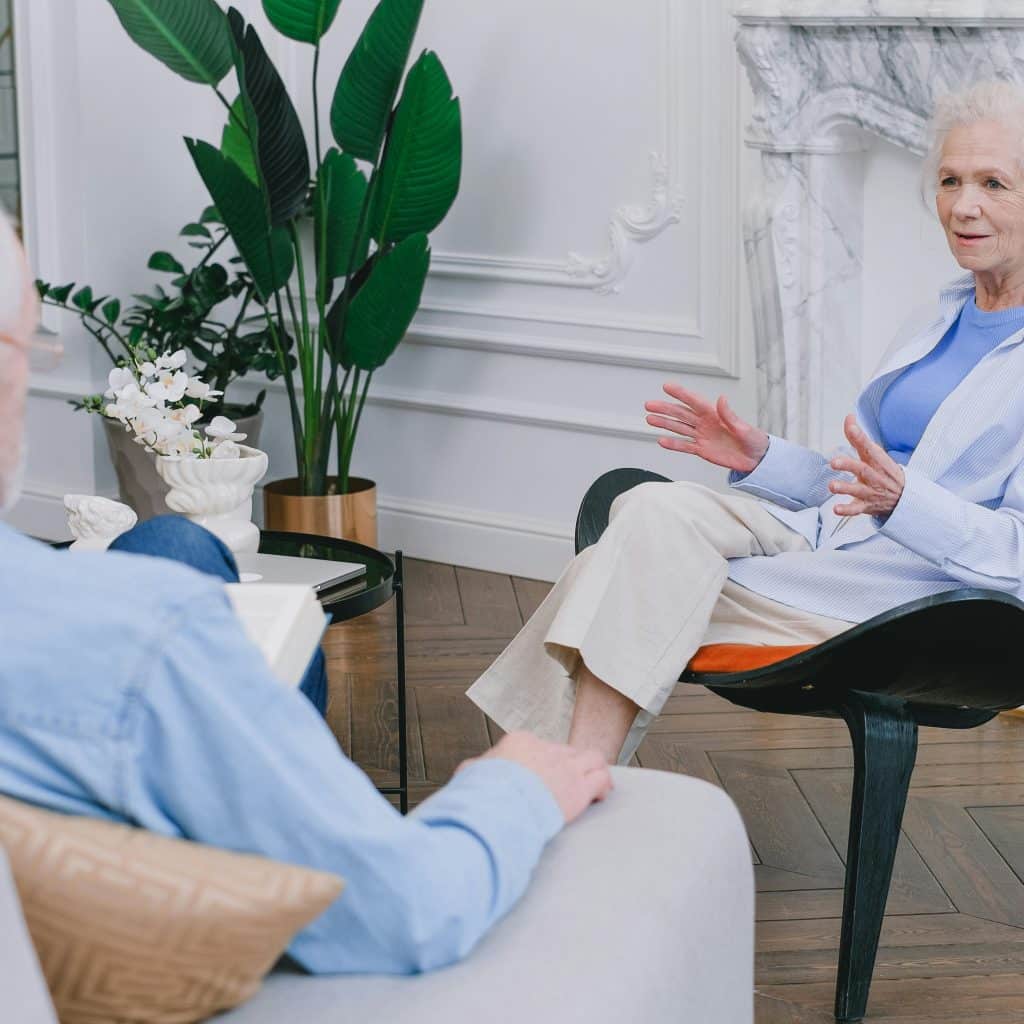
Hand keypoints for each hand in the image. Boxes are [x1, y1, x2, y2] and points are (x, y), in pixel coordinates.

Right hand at [458, 731, 613, 824]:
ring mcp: (565, 767)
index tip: (542, 777)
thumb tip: (471, 771)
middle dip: (567, 767)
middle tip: (567, 783)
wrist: (498, 806)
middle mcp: (546, 750)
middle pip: (566, 752)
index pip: (541, 747)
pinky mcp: (579, 787)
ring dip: (592, 770)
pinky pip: (601, 779)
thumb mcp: (471, 773)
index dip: (544, 763)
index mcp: (520, 742)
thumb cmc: (481, 793)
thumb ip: (476, 769)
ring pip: (591, 758)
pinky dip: (604, 786)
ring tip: (594, 783)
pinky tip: (601, 795)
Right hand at [644, 383, 769, 473]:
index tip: (667, 387)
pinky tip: (661, 440)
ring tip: (650, 419)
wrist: (756, 459)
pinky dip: (673, 445)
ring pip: (679, 428)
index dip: (681, 394)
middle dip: (665, 409)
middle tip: (649, 404)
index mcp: (715, 414)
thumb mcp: (743, 427)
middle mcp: (705, 424)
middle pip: (681, 414)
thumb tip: (721, 399)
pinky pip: (684, 446)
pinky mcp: (702, 450)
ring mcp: (702, 436)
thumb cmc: (753, 440)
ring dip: (664, 424)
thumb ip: (729, 415)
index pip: (694, 402)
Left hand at [828, 414, 904, 519]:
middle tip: (834, 462)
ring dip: (844, 488)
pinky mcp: (866, 505)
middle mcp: (873, 476)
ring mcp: (870, 491)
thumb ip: (858, 437)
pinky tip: (836, 509)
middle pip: (862, 469)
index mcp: (876, 461)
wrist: (905, 497)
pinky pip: (856, 509)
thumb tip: (848, 417)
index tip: (850, 427)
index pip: (868, 447)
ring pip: (857, 490)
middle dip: (848, 465)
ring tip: (832, 486)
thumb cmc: (884, 472)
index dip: (859, 437)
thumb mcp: (875, 453)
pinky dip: (847, 510)